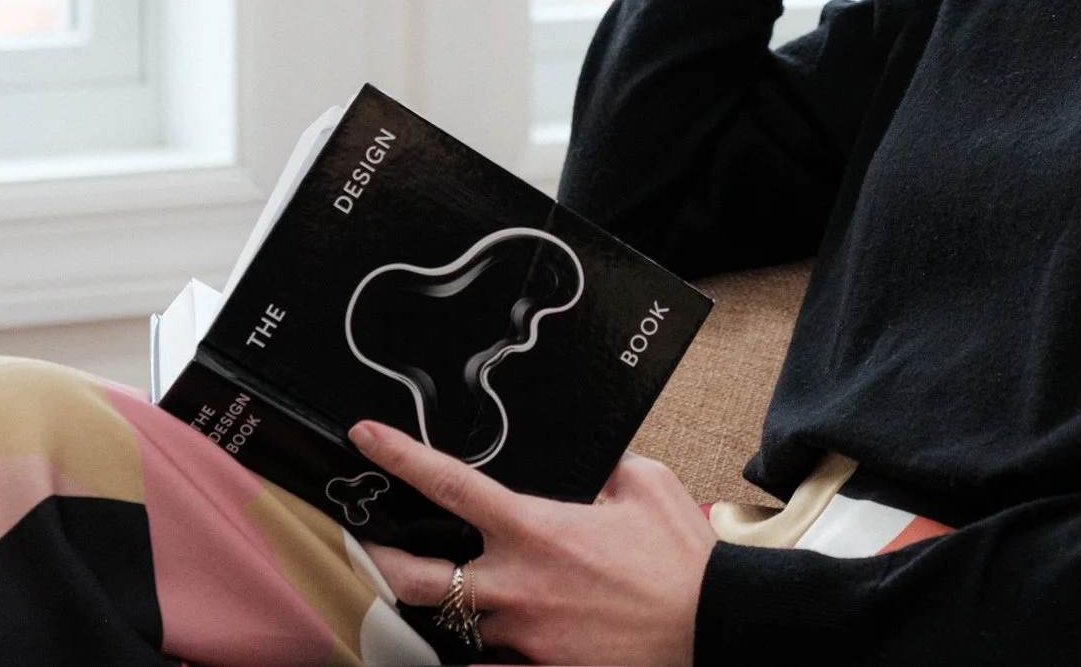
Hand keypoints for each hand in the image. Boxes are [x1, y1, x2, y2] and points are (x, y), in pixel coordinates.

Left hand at [351, 420, 712, 666]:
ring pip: (454, 625)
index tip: (366, 437)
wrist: (714, 627)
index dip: (398, 455)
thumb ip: (605, 467)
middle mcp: (516, 585)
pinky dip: (483, 652)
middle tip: (367, 544)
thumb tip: (593, 463)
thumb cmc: (683, 560)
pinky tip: (485, 640)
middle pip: (414, 577)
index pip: (448, 485)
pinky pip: (492, 665)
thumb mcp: (647, 484)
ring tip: (445, 590)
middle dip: (378, 559)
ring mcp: (524, 636)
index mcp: (536, 529)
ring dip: (447, 607)